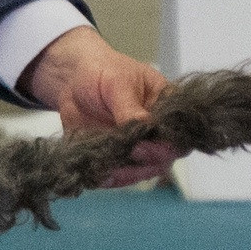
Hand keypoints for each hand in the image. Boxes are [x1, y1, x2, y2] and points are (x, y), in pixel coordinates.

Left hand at [21, 27, 173, 186]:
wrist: (72, 79)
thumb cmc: (103, 71)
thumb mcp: (117, 82)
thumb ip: (130, 106)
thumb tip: (145, 125)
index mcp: (166, 108)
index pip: (178, 134)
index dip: (164, 146)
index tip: (141, 146)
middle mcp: (157, 132)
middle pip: (162, 159)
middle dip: (143, 164)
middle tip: (120, 160)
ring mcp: (137, 146)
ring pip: (140, 170)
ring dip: (125, 175)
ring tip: (106, 173)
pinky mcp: (116, 156)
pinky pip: (117, 173)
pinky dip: (108, 178)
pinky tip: (97, 176)